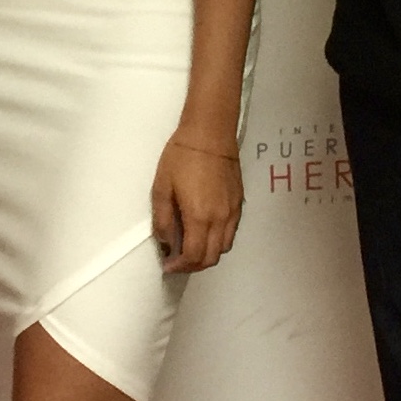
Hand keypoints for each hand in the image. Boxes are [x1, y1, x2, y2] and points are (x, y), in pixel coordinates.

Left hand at [151, 136, 243, 275]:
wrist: (210, 134)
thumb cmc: (181, 157)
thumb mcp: (162, 187)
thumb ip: (163, 220)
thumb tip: (166, 242)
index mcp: (199, 217)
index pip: (193, 256)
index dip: (179, 266)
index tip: (167, 265)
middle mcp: (220, 219)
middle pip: (211, 258)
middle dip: (193, 266)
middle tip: (177, 261)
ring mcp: (232, 212)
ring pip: (224, 248)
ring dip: (207, 255)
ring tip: (191, 248)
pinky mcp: (239, 203)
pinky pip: (230, 233)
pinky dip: (218, 241)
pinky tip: (204, 231)